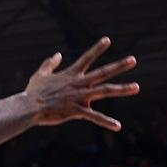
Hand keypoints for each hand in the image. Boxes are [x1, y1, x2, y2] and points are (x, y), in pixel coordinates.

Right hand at [23, 37, 138, 130]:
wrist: (29, 107)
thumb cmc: (33, 92)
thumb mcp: (41, 74)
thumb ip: (50, 63)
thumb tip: (57, 54)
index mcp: (71, 74)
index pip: (87, 58)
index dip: (97, 49)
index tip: (107, 40)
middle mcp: (78, 83)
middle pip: (102, 73)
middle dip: (118, 66)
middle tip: (133, 60)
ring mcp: (79, 97)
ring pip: (104, 91)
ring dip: (121, 89)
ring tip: (137, 87)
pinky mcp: (76, 110)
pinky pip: (94, 116)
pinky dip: (106, 121)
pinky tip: (118, 126)